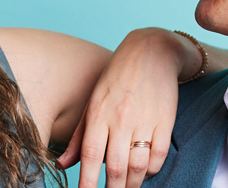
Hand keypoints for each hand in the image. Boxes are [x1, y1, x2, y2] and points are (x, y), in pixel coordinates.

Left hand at [59, 28, 191, 187]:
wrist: (150, 52)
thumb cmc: (116, 79)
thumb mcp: (92, 102)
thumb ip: (79, 136)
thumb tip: (61, 165)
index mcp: (99, 113)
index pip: (91, 156)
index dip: (87, 182)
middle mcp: (121, 118)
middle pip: (116, 167)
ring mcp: (145, 120)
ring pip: (139, 165)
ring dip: (132, 185)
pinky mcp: (166, 120)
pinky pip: (159, 155)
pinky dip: (151, 170)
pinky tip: (144, 172)